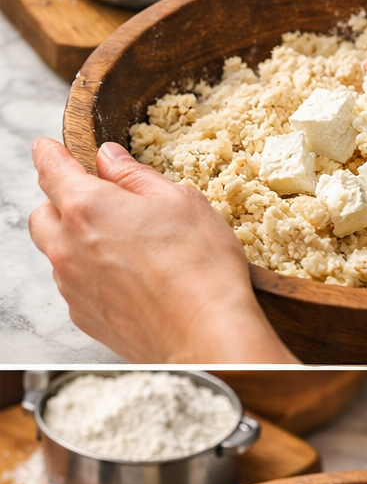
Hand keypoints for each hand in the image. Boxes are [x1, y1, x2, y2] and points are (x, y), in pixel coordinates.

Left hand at [28, 139, 295, 362]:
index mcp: (87, 206)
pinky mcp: (84, 315)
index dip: (51, 153)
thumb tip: (111, 159)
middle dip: (62, 203)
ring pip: (56, 251)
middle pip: (43, 213)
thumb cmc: (200, 267)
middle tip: (100, 205)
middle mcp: (67, 245)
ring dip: (76, 242)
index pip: (49, 166)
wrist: (206, 334)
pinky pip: (75, 285)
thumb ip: (136, 176)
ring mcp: (72, 284)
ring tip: (124, 248)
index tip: (52, 149)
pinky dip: (91, 276)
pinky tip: (130, 280)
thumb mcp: (181, 201)